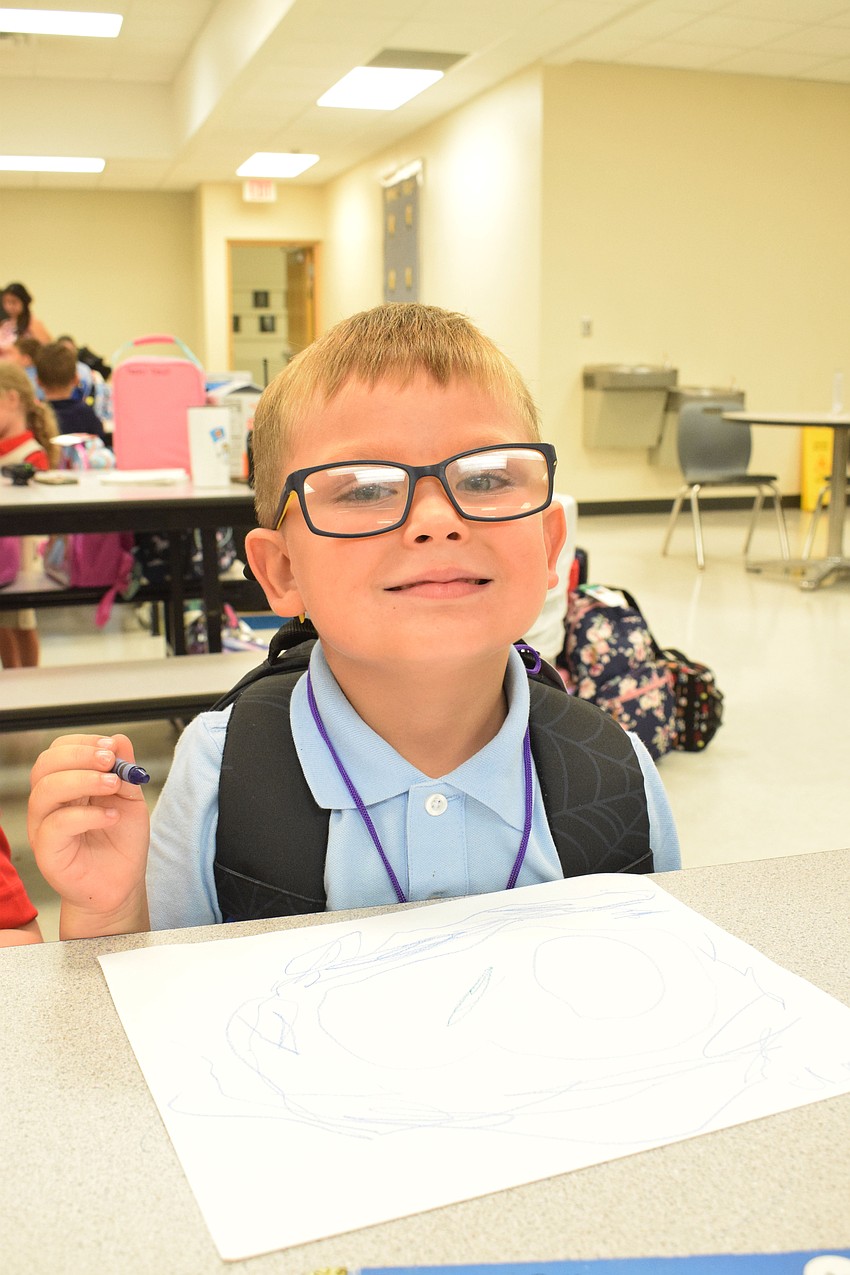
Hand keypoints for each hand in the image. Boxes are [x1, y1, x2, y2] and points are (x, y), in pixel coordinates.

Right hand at [28, 733, 150, 936]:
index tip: (111, 746)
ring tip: (113, 785)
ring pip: (45, 790)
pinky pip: (56, 824)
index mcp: (66, 785)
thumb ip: (124, 770)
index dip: (83, 743)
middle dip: (80, 755)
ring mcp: (44, 826)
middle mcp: (50, 803)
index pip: (58, 751)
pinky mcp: (47, 851)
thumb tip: (119, 738)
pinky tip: (111, 816)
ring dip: (83, 780)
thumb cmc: (121, 842)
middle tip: (109, 761)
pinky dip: (87, 815)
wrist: (122, 884)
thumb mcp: (130, 798)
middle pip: (45, 765)